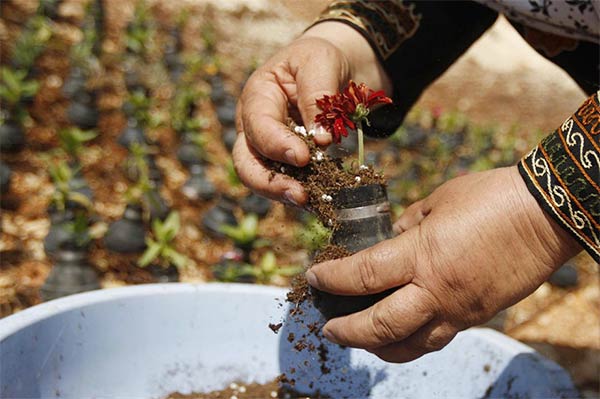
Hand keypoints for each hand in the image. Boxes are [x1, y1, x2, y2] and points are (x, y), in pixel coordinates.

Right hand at [233, 22, 390, 205]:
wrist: (334, 69)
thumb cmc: (320, 60)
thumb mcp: (320, 62)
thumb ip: (317, 97)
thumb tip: (320, 139)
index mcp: (257, 97)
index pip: (258, 126)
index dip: (277, 145)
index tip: (304, 157)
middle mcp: (254, 127)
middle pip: (246, 163)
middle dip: (269, 183)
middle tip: (300, 195)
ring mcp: (268, 148)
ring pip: (263, 180)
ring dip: (285, 194)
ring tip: (312, 203)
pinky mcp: (286, 163)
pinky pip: (289, 183)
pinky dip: (303, 193)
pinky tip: (322, 201)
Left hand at [305, 166, 580, 362]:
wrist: (545, 216)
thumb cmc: (490, 198)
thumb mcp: (438, 201)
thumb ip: (407, 224)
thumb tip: (389, 237)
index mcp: (421, 255)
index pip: (363, 275)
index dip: (332, 278)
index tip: (313, 277)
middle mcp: (436, 291)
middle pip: (380, 326)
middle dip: (347, 331)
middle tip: (328, 328)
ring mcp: (459, 310)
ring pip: (410, 346)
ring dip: (377, 347)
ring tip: (359, 340)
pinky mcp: (477, 317)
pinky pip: (436, 338)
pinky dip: (412, 342)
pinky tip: (401, 335)